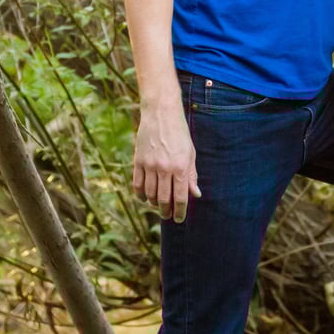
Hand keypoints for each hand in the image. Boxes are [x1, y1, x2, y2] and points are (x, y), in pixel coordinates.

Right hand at [132, 100, 200, 223]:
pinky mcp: (138, 161)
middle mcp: (165, 168)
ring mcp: (150, 165)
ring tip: (158, 206)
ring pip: (150, 194)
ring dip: (154, 203)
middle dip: (166, 211)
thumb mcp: (190, 154)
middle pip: (163, 199)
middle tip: (168, 216)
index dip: (180, 212)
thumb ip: (191, 175)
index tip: (179, 219)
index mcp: (181, 167)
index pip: (180, 197)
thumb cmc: (179, 134)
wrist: (161, 114)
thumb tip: (196, 194)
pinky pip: (138, 184)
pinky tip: (145, 198)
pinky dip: (141, 195)